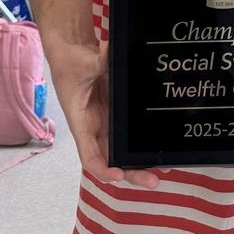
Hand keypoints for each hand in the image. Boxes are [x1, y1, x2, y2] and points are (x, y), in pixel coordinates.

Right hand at [49, 39, 159, 189]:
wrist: (73, 52)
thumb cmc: (69, 63)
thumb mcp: (81, 63)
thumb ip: (96, 62)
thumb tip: (109, 53)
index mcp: (81, 124)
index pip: (89, 157)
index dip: (102, 170)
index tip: (118, 175)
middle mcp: (95, 129)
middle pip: (112, 161)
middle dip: (131, 174)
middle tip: (153, 181)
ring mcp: (108, 122)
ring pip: (123, 151)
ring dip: (140, 162)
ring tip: (164, 168)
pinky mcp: (118, 112)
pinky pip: (130, 133)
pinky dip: (143, 143)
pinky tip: (160, 147)